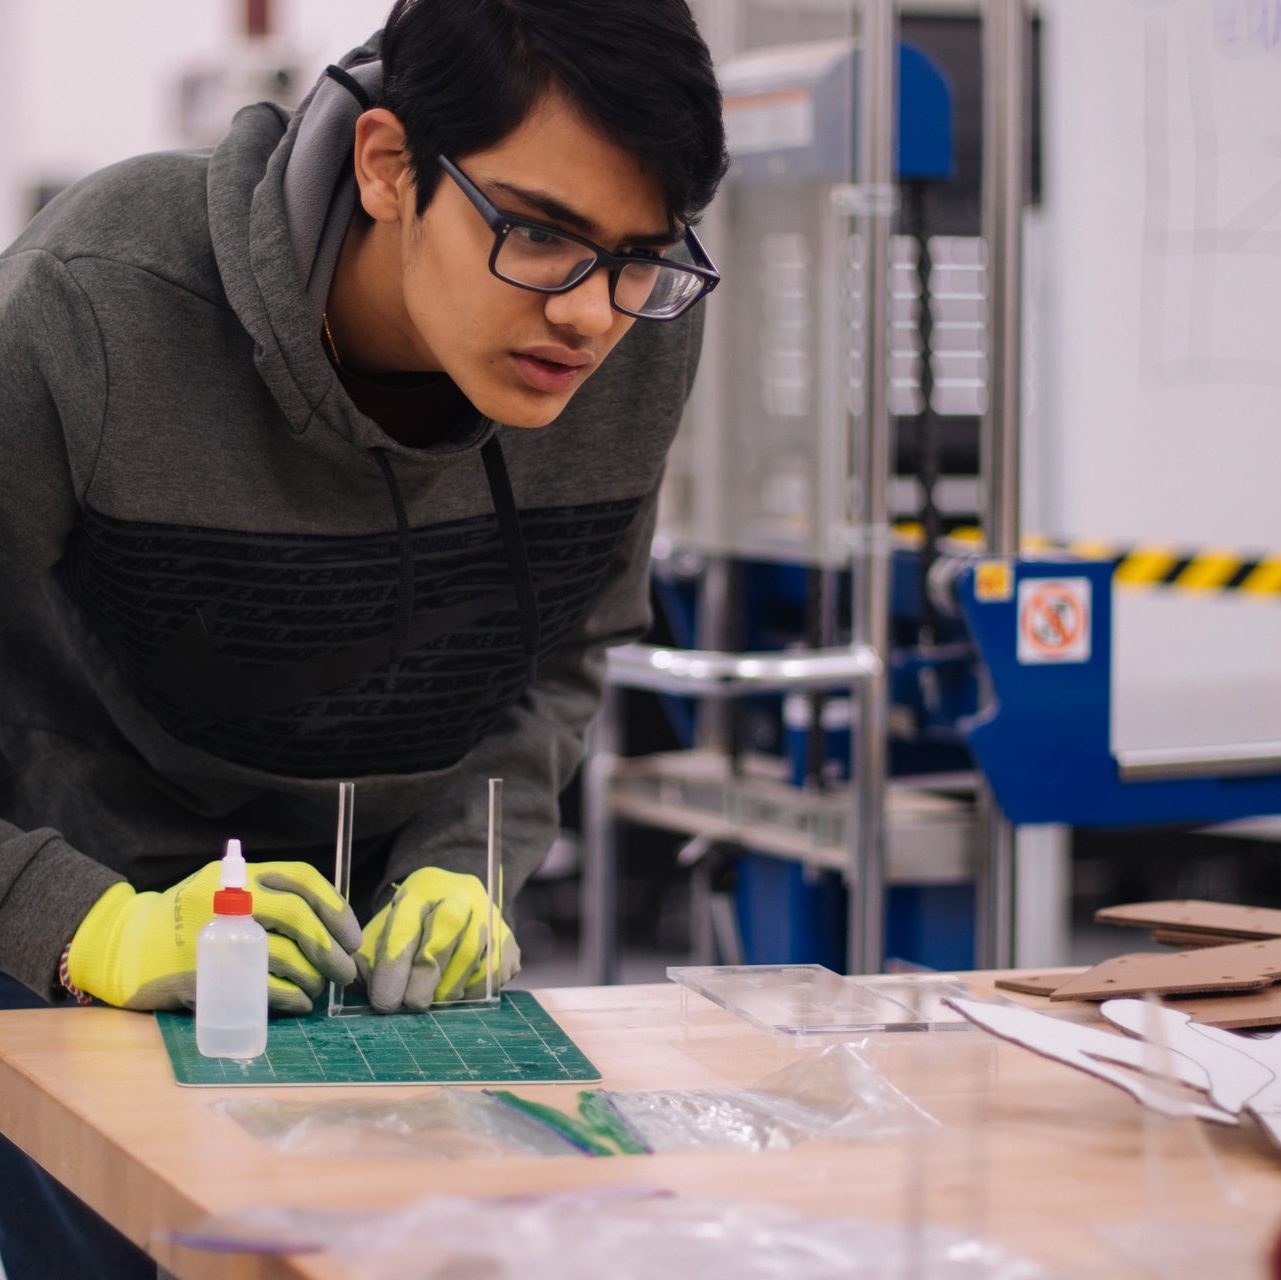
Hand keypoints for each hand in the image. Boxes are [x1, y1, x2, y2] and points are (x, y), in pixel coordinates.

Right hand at [67, 861, 361, 1013]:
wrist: (124, 947)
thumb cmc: (183, 921)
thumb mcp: (222, 891)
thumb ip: (267, 897)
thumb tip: (327, 921)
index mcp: (239, 877)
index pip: (301, 879)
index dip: (334, 906)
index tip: (351, 934)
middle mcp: (229, 900)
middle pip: (298, 916)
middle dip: (330, 945)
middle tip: (346, 969)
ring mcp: (215, 937)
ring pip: (284, 954)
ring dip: (314, 974)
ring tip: (321, 987)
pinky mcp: (205, 975)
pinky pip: (261, 988)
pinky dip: (291, 997)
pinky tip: (301, 1002)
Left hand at [356, 867, 520, 1011]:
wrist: (454, 903)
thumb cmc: (411, 927)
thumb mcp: (385, 932)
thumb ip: (370, 960)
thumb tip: (366, 992)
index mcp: (420, 888)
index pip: (407, 923)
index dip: (394, 965)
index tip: (384, 1002)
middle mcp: (459, 892)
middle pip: (447, 928)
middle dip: (426, 974)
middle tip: (412, 1005)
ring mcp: (489, 911)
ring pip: (474, 951)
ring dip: (450, 986)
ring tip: (433, 1001)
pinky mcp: (508, 935)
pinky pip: (495, 969)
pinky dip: (474, 989)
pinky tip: (457, 992)